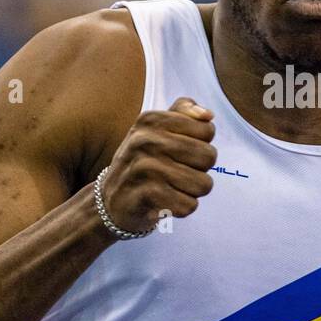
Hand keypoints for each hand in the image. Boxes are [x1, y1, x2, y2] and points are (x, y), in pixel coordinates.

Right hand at [101, 96, 216, 233]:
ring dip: (192, 192)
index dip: (201, 145)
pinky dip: (181, 208)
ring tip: (171, 188)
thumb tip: (208, 116)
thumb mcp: (157, 129)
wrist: (111, 201)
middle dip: (200, 170)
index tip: (181, 152)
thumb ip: (184, 112)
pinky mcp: (146, 196)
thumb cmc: (143, 162)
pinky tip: (165, 202)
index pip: (207, 130)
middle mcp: (145, 140)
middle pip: (208, 157)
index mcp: (151, 120)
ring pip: (203, 184)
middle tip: (177, 173)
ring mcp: (144, 168)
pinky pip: (189, 205)